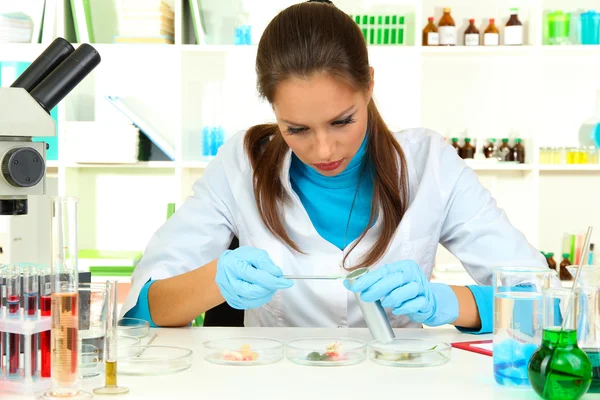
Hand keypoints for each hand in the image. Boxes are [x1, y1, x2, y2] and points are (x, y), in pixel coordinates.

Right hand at [216, 246, 293, 309]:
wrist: (223, 269)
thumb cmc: (239, 259)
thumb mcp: (252, 253)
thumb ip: (264, 262)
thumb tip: (277, 273)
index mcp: (234, 267)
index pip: (256, 277)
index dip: (274, 281)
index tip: (287, 282)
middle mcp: (230, 283)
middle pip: (254, 291)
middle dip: (270, 287)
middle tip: (279, 282)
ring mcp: (231, 295)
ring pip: (254, 300)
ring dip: (267, 293)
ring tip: (270, 283)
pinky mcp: (234, 302)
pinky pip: (252, 304)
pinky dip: (262, 297)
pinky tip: (263, 289)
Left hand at [344, 260, 458, 325]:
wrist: (431, 301)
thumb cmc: (405, 291)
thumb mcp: (390, 283)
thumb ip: (373, 282)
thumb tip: (347, 283)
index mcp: (403, 266)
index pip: (384, 271)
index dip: (368, 279)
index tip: (355, 286)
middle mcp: (413, 274)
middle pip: (395, 279)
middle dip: (377, 288)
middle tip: (365, 297)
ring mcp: (422, 287)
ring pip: (408, 290)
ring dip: (393, 297)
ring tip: (384, 303)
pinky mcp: (426, 301)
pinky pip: (416, 303)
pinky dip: (405, 307)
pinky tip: (397, 310)